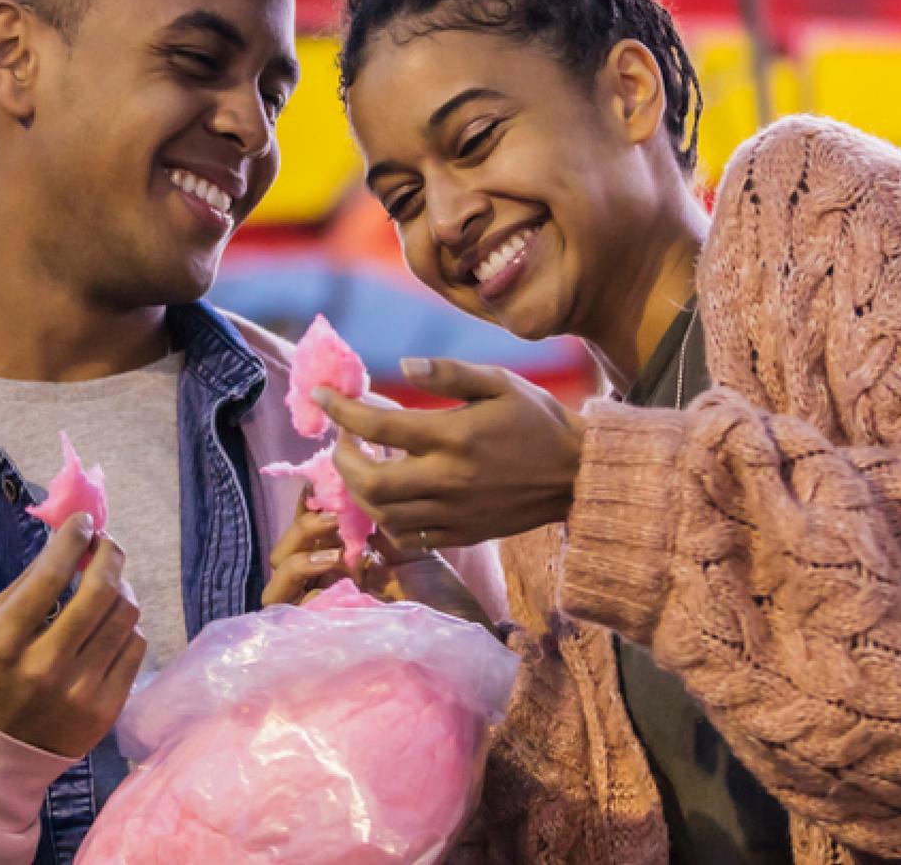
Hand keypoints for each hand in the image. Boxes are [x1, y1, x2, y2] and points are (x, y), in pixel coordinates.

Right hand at [0, 514, 146, 757]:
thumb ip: (29, 582)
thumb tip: (72, 538)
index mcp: (4, 642)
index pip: (51, 575)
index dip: (74, 538)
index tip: (84, 520)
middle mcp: (44, 667)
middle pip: (100, 593)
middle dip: (110, 555)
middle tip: (107, 543)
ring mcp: (80, 691)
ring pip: (125, 617)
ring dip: (122, 588)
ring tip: (110, 582)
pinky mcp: (106, 710)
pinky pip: (135, 647)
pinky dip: (126, 625)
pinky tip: (112, 623)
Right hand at [265, 489, 491, 625]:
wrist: (457, 634)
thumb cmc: (440, 597)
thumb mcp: (408, 550)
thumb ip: (375, 528)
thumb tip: (347, 491)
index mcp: (344, 569)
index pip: (307, 534)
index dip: (308, 508)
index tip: (323, 486)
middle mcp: (326, 588)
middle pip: (284, 551)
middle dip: (303, 526)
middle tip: (334, 516)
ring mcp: (319, 611)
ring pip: (277, 574)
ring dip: (300, 548)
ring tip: (336, 544)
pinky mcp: (315, 631)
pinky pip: (284, 604)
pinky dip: (302, 573)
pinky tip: (336, 563)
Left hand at [317, 358, 584, 550]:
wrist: (577, 474)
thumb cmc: (537, 420)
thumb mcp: (499, 382)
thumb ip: (449, 372)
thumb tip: (403, 365)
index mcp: (454, 436)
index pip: (378, 427)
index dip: (342, 410)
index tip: (323, 397)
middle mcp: (448, 479)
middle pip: (370, 483)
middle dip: (343, 460)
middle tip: (343, 440)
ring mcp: (453, 513)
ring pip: (383, 514)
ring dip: (359, 491)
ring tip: (361, 465)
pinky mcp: (462, 534)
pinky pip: (408, 536)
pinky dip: (386, 517)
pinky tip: (389, 496)